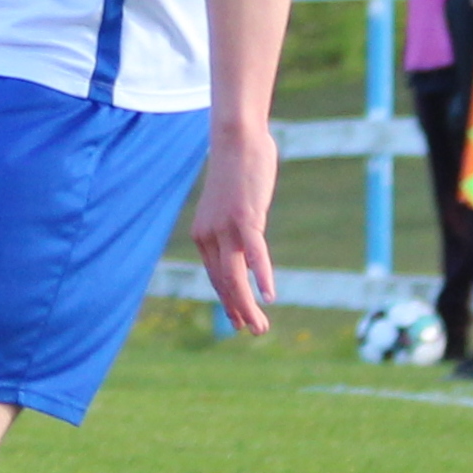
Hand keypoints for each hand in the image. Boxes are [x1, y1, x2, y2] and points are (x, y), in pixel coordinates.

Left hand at [190, 119, 279, 334]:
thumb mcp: (233, 209)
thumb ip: (238, 235)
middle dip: (238, 312)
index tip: (238, 322)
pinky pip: (254, 253)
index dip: (228, 302)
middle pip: (223, 283)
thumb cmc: (238, 172)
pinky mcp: (245, 217)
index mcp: (203, 235)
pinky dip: (262, 275)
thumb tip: (248, 261)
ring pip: (235, 276)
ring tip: (259, 327)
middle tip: (254, 332)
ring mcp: (226, 227)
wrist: (236, 139)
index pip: (216, 278)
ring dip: (247, 305)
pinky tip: (269, 295)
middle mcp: (209, 235)